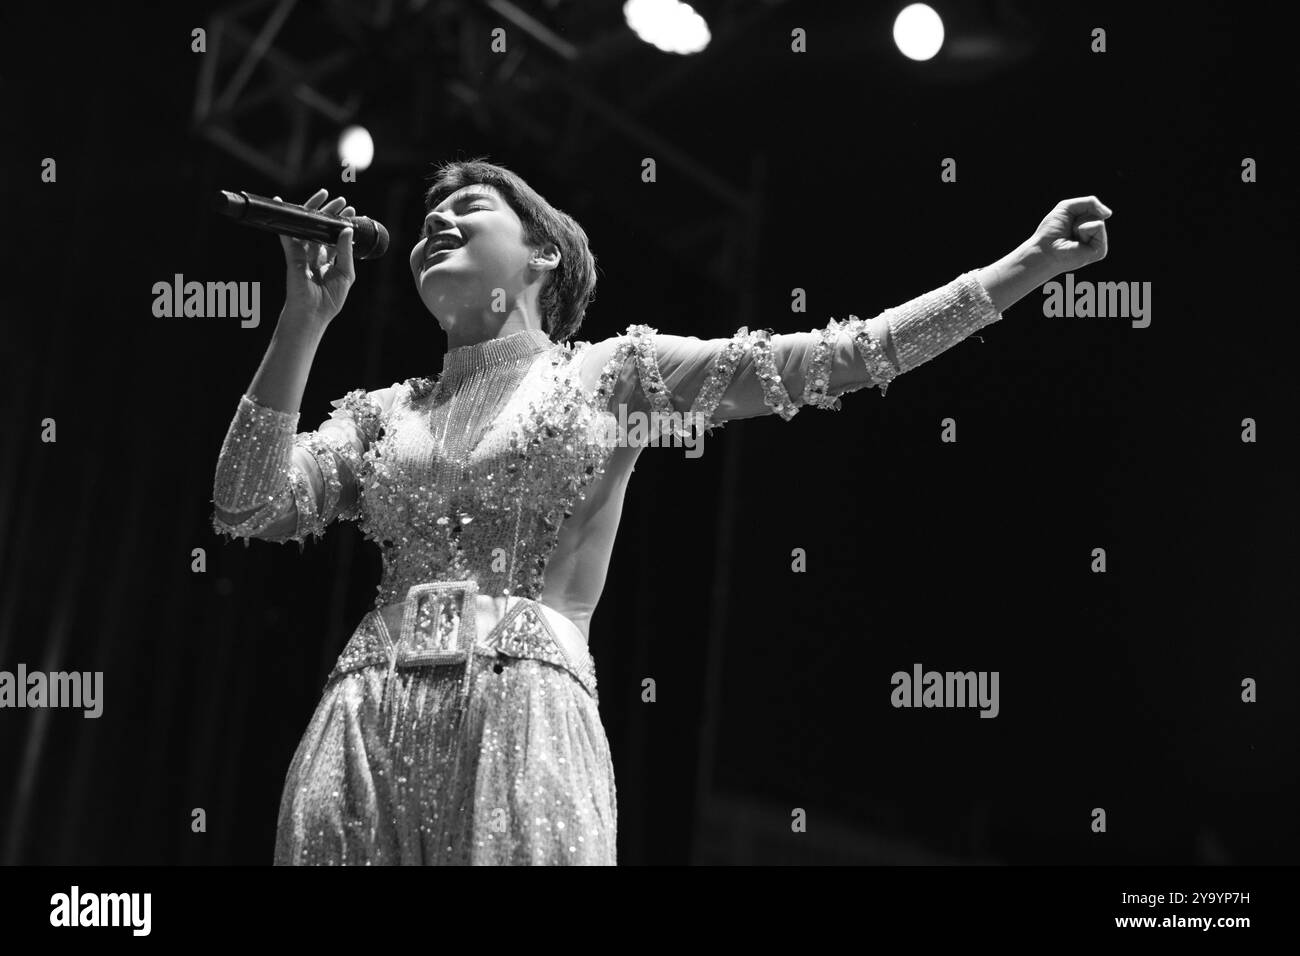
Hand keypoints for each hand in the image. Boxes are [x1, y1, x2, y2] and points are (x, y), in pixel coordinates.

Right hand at [277, 188, 356, 328]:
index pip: (334, 237)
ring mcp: (303, 254)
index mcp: (328, 260)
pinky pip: (289, 237)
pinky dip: (287, 223)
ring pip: (307, 228)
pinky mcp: (292, 257)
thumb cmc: (330, 300)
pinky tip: (284, 206)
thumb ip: (346, 252)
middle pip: (321, 229)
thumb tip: (348, 230)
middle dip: (329, 213)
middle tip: (340, 200)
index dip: (341, 223)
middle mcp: (315, 255)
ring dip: (314, 211)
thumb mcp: (346, 274)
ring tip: (325, 196)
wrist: (313, 314)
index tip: (350, 211)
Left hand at [1028, 195, 1112, 275]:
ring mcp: (1098, 243)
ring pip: (1099, 219)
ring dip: (1080, 224)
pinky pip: (1098, 225)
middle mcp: (1094, 236)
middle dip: (1079, 217)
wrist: (1044, 249)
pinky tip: (1077, 241)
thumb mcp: (1068, 207)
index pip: (1094, 208)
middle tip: (1069, 231)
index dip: (1078, 210)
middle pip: (1097, 213)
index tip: (1066, 222)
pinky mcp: (1100, 251)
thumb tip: (1109, 214)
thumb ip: (1090, 203)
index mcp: (1087, 226)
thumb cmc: (1052, 230)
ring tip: (1072, 236)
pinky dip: (1084, 229)